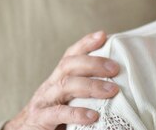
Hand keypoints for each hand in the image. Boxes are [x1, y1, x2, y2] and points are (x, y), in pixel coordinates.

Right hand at [3, 31, 119, 129]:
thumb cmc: (52, 119)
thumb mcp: (67, 101)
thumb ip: (83, 92)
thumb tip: (115, 86)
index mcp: (56, 80)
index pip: (70, 56)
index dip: (85, 44)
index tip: (102, 35)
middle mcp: (49, 86)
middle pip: (69, 65)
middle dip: (93, 63)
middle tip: (115, 68)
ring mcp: (43, 102)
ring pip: (65, 85)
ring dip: (91, 86)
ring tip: (112, 90)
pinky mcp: (40, 119)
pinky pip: (58, 113)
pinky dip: (77, 113)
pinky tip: (93, 116)